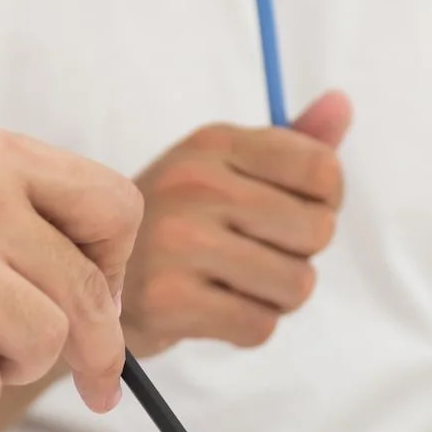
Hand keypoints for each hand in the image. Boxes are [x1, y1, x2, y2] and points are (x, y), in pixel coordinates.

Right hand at [122, 91, 351, 356]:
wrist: (89, 278)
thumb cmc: (175, 224)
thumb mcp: (223, 169)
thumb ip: (290, 144)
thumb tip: (342, 103)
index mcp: (213, 143)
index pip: (322, 169)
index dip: (325, 201)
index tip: (294, 214)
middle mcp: (194, 184)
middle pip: (317, 231)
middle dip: (300, 255)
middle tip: (257, 256)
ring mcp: (178, 242)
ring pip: (296, 285)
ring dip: (277, 298)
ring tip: (237, 286)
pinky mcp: (167, 300)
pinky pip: (260, 327)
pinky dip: (248, 328)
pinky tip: (215, 312)